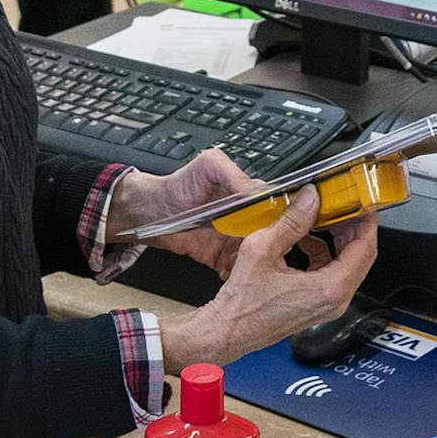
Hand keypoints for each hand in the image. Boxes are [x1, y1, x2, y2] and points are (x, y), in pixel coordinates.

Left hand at [108, 150, 262, 276]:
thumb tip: (257, 190)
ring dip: (258, 259)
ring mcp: (235, 239)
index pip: (275, 206)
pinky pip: (236, 267)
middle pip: (271, 233)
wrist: (156, 210)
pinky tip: (237, 271)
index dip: (280, 216)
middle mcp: (246, 218)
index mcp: (248, 195)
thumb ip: (235, 175)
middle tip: (267, 246)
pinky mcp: (222, 256)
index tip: (277, 224)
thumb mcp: (210, 166)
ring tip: (254, 262)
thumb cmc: (182, 184)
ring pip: (257, 253)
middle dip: (273, 242)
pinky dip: (238, 271)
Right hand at [159, 188, 377, 369]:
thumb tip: (310, 198)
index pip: (365, 247)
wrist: (226, 332)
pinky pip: (331, 274)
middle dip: (352, 226)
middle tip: (342, 204)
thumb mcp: (263, 250)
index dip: (366, 220)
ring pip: (347, 264)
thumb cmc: (241, 303)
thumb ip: (291, 221)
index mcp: (329, 288)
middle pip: (360, 255)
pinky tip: (304, 239)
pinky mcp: (316, 306)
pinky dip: (324, 253)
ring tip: (321, 217)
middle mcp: (335, 300)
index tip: (362, 200)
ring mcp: (327, 305)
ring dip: (337, 239)